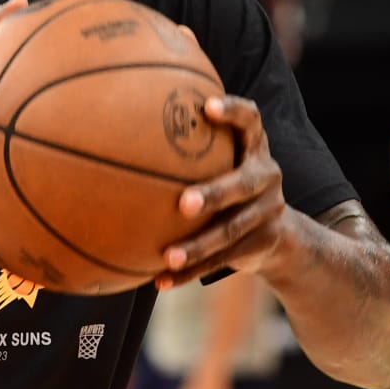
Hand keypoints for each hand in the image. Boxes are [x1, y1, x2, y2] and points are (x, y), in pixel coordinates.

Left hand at [155, 95, 289, 288]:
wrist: (278, 233)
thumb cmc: (227, 181)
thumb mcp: (221, 159)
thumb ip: (185, 143)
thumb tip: (111, 126)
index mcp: (254, 146)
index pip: (250, 119)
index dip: (233, 111)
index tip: (207, 108)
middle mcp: (267, 175)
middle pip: (244, 184)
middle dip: (215, 193)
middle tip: (184, 204)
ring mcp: (270, 210)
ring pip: (231, 231)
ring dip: (198, 246)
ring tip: (169, 257)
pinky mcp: (264, 242)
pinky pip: (223, 259)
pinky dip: (191, 272)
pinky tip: (161, 280)